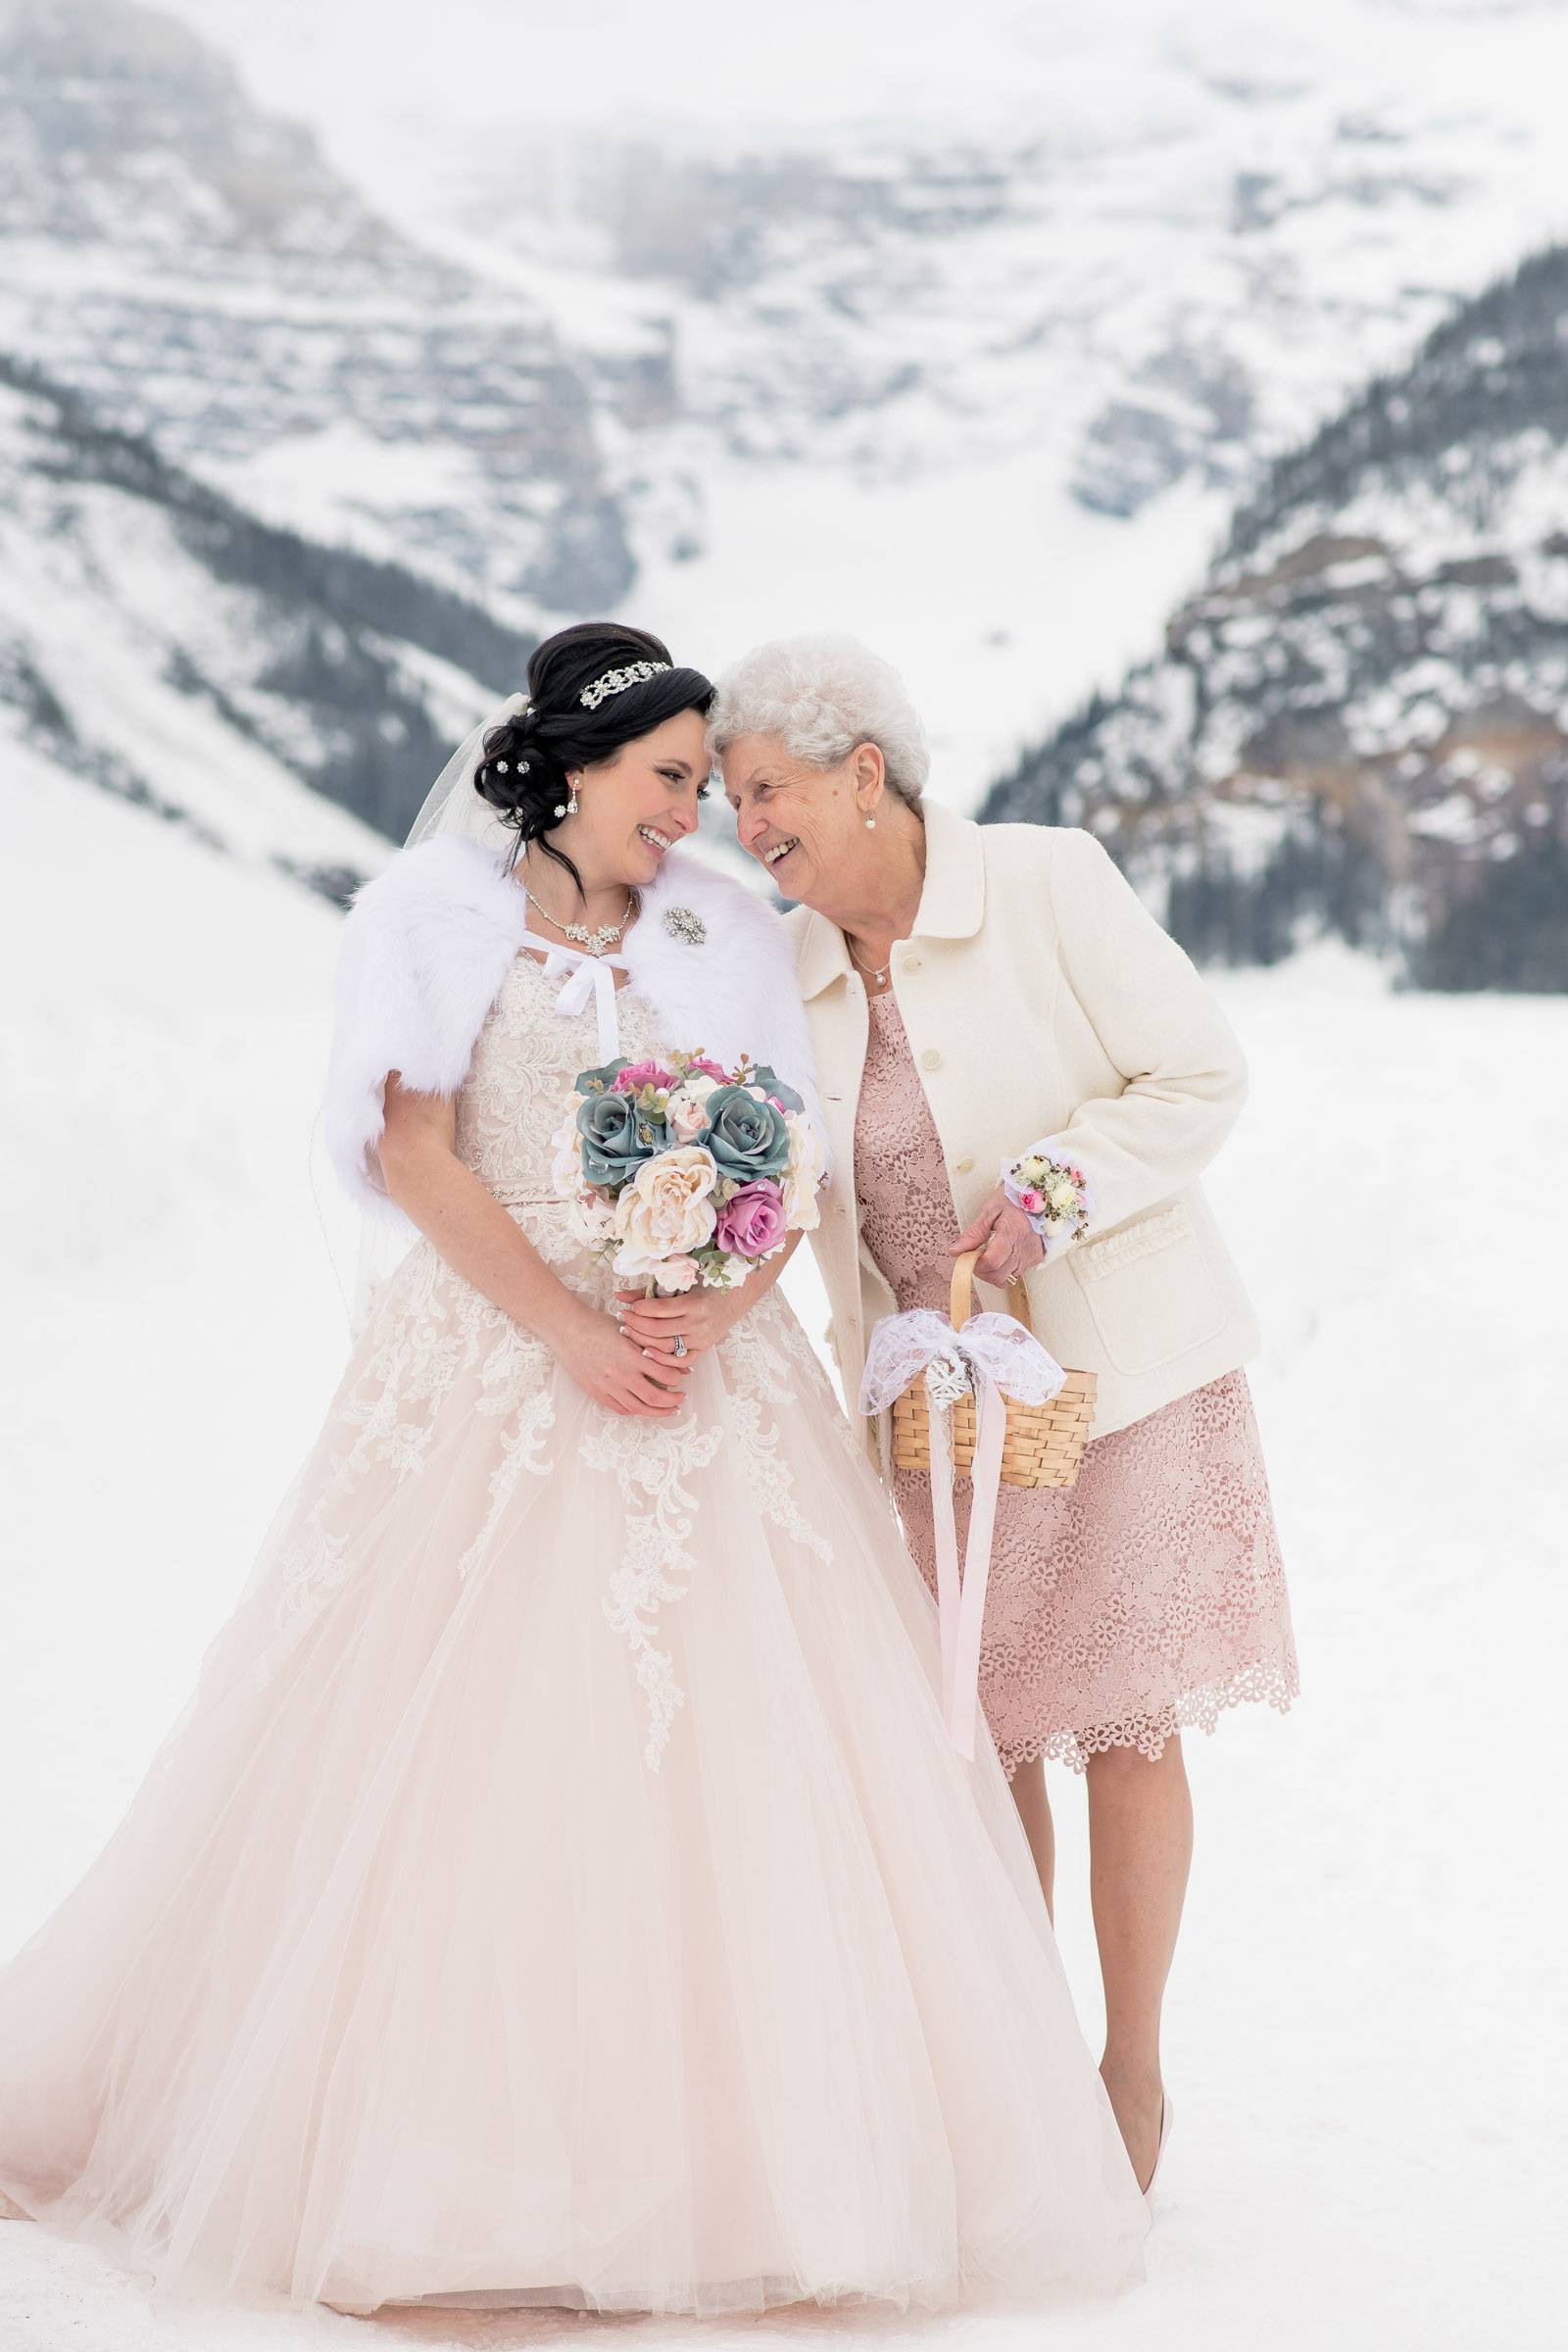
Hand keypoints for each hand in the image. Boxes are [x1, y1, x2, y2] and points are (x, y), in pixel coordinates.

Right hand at [558, 1306, 687, 1416]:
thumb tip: (675, 1356)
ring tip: (667, 1410)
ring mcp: (607, 1386)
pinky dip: (634, 1411)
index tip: (681, 1377)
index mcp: (631, 1355)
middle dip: (672, 1401)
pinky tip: (642, 1407)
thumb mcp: (628, 1329)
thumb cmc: (598, 1324)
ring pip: (638, 1408)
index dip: (677, 1378)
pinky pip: (619, 1409)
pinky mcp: (596, 1392)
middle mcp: (620, 1374)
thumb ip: (650, 1343)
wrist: (567, 1330)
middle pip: (654, 1398)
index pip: (664, 1375)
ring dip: (657, 1412)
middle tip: (680, 1399)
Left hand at [615, 1282, 742, 1364]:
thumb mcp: (681, 1283)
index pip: (660, 1309)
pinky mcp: (702, 1350)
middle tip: (622, 1319)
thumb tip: (619, 1296)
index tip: (628, 1307)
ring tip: (628, 1332)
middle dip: (635, 1325)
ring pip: (665, 1347)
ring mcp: (701, 1340)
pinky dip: (661, 1360)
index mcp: (694, 1303)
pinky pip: (679, 1362)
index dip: (639, 1309)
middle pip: (658, 1330)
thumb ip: (649, 1290)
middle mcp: (698, 1323)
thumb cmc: (705, 1286)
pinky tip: (646, 1352)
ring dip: (643, 1341)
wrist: (735, 1298)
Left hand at [950, 1186, 1045, 1288]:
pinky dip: (1003, 1271)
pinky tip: (1001, 1257)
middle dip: (981, 1271)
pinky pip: (1015, 1275)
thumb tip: (955, 1251)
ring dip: (991, 1273)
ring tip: (988, 1256)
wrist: (1039, 1197)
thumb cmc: (1011, 1201)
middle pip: (998, 1275)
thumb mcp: (989, 1211)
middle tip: (976, 1257)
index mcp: (1012, 1230)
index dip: (976, 1264)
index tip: (968, 1256)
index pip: (991, 1261)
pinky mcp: (1036, 1259)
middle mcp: (1024, 1246)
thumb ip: (973, 1234)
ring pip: (1006, 1279)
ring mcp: (1031, 1255)